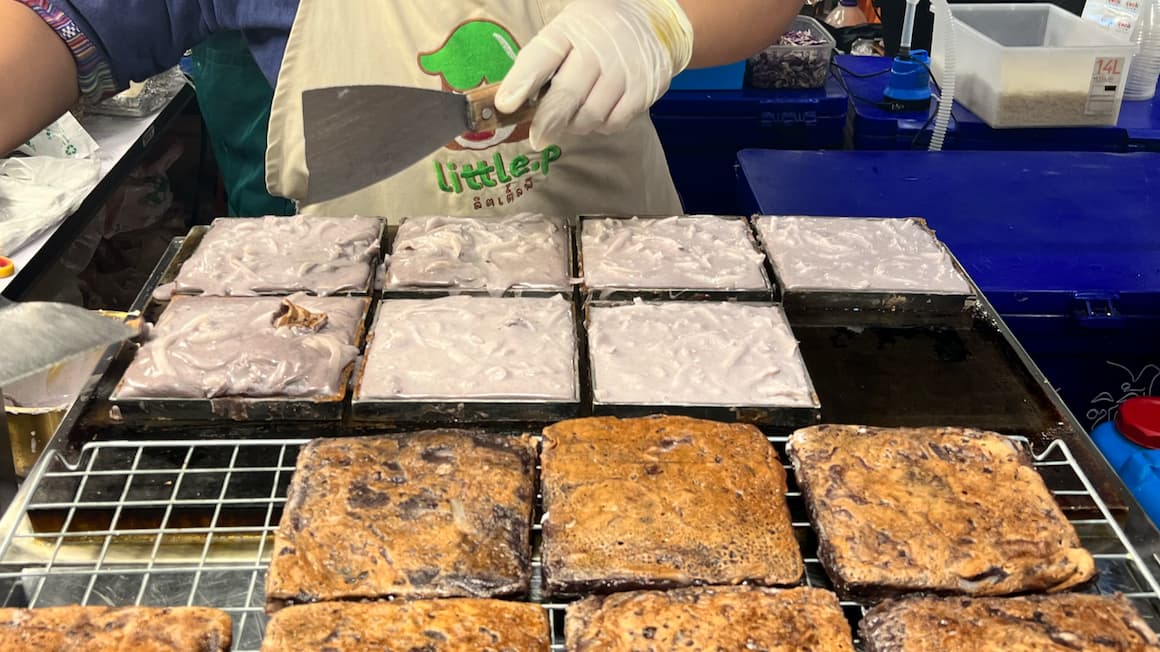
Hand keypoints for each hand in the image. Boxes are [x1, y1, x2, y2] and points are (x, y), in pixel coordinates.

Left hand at [495, 0, 693, 149]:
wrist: (654, 23)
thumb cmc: (598, 33)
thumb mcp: (568, 32)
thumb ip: (543, 62)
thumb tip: (514, 103)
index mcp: (571, 28)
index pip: (542, 55)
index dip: (521, 82)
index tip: (506, 105)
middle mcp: (600, 46)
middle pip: (567, 94)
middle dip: (547, 121)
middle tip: (538, 136)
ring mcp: (625, 69)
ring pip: (590, 116)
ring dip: (575, 125)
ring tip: (572, 117)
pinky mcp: (644, 90)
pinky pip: (614, 123)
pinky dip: (601, 126)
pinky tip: (598, 114)